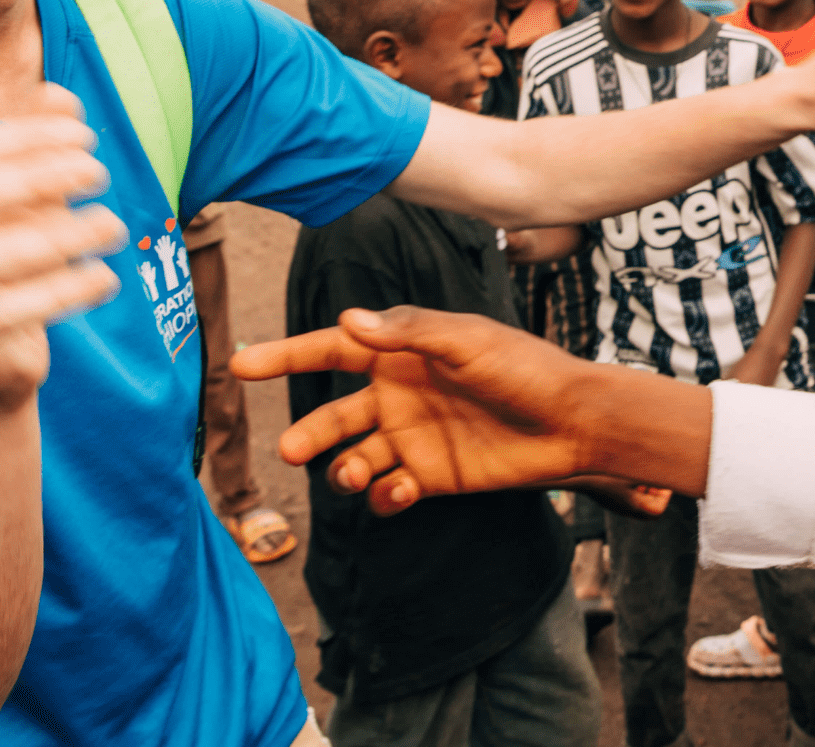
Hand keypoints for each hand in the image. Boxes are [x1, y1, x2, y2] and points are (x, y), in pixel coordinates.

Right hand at [0, 85, 123, 408]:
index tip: (86, 136)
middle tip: (100, 174)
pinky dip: (58, 291)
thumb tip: (59, 95)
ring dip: (57, 237)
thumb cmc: (14, 269)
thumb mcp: (29, 206)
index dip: (22, 139)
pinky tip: (105, 278)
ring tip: (113, 227)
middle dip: (34, 180)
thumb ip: (37, 151)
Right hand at [231, 307, 712, 513]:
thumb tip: (347, 320)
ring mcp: (412, 437)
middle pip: (333, 415)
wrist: (574, 422)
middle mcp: (399, 394)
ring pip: (353, 458)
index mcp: (402, 352)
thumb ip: (407, 334)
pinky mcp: (430, 476)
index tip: (240, 366)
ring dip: (345, 470)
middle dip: (309, 433)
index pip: (331, 350)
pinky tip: (401, 489)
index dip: (285, 356)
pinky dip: (384, 495)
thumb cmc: (525, 369)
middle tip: (290, 450)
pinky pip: (387, 490)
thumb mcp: (467, 341)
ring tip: (358, 474)